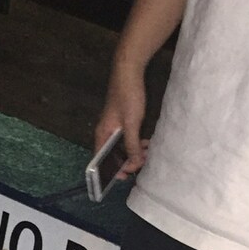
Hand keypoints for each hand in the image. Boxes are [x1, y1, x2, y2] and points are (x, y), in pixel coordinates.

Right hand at [95, 59, 147, 176]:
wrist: (129, 72)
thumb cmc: (127, 96)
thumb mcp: (131, 124)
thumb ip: (132, 145)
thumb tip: (134, 164)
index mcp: (102, 134)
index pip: (101, 159)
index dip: (111, 171)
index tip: (125, 176)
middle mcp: (105, 132)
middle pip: (112, 155)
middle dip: (126, 162)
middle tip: (141, 166)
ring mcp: (114, 126)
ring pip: (122, 147)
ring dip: (134, 152)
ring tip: (148, 154)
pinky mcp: (122, 121)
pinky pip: (128, 138)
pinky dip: (137, 143)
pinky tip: (147, 143)